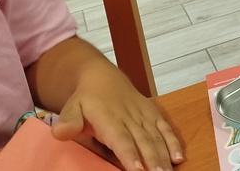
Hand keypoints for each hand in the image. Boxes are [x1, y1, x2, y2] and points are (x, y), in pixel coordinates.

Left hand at [52, 68, 183, 170]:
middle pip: (143, 142)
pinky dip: (173, 143)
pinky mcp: (154, 115)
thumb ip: (69, 121)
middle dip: (152, 161)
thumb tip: (61, 133)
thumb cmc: (86, 99)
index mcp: (109, 118)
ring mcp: (144, 116)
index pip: (121, 140)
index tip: (138, 169)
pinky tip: (179, 158)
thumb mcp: (71, 107)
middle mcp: (130, 118)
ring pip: (156, 138)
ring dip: (164, 156)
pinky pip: (166, 129)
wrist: (103, 77)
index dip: (130, 155)